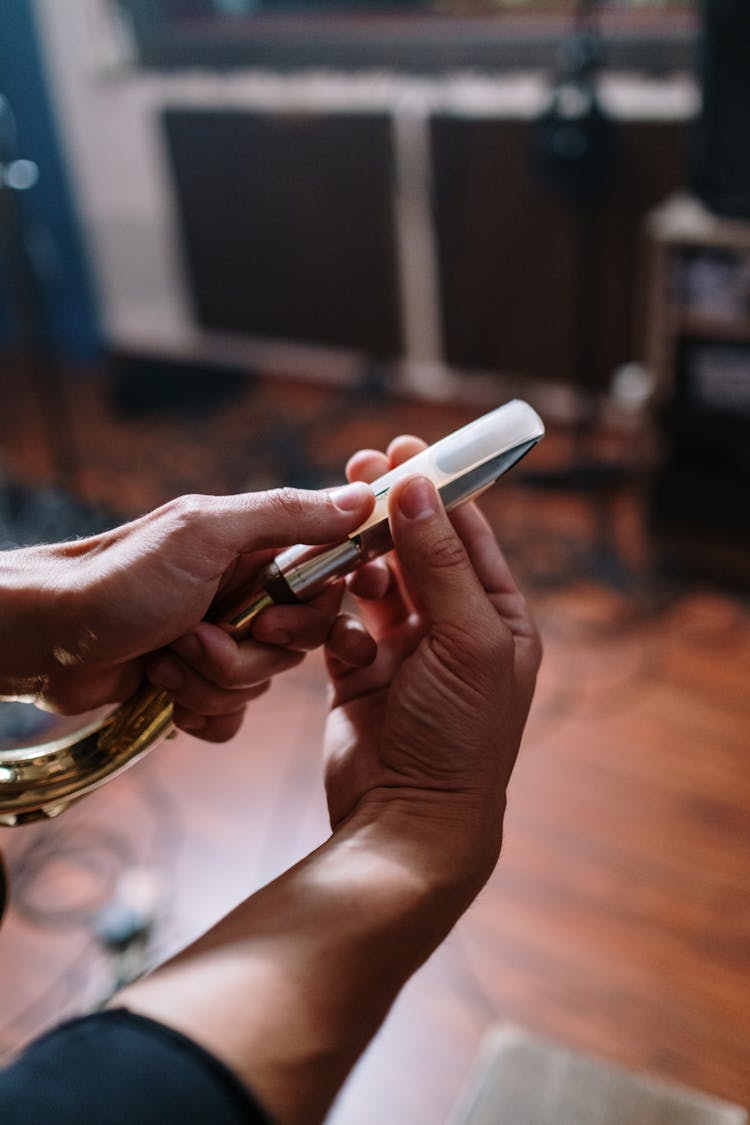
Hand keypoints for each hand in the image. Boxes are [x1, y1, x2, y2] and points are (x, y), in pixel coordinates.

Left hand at [0, 483, 373, 740]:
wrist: (44, 639)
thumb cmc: (118, 578)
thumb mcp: (206, 534)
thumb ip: (287, 516)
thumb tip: (361, 498)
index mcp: (252, 547)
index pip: (327, 579)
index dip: (315, 610)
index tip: (273, 618)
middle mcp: (241, 592)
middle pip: (298, 642)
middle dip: (248, 652)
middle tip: (197, 635)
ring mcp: (218, 640)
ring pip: (263, 683)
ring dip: (211, 681)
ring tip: (163, 658)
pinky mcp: (194, 683)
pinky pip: (232, 715)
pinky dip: (199, 711)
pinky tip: (163, 692)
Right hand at [324, 439, 540, 883]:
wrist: (408, 819)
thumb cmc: (458, 736)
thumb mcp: (465, 641)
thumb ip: (440, 564)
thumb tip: (419, 489)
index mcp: (497, 617)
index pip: (467, 535)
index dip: (437, 489)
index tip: (406, 449)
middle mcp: (452, 627)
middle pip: (415, 550)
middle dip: (387, 513)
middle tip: (358, 470)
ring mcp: (403, 649)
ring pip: (371, 581)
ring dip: (352, 563)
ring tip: (332, 547)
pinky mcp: (357, 671)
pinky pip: (338, 621)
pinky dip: (329, 613)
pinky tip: (323, 616)